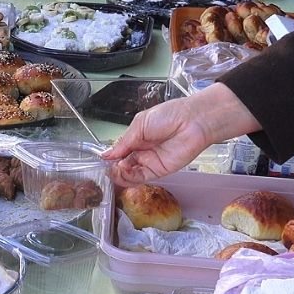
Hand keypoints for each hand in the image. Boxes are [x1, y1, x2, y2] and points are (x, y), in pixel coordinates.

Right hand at [101, 85, 259, 184]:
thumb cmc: (169, 116)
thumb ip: (124, 142)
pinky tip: (122, 173)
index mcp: (137, 137)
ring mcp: (150, 162)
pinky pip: (141, 177)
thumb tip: (107, 154)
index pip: (119, 151)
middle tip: (106, 168)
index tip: (101, 160)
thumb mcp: (140, 124)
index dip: (110, 156)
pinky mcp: (159, 171)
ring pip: (130, 173)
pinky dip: (129, 178)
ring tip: (113, 170)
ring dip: (119, 174)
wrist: (192, 122)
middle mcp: (143, 151)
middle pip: (123, 164)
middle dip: (113, 167)